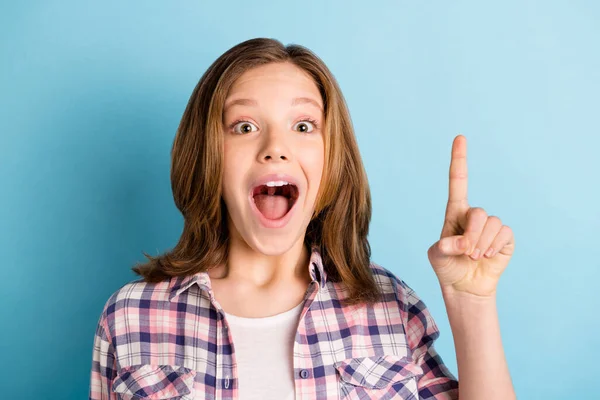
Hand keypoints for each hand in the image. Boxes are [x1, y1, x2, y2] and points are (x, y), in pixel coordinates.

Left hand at [427, 135, 514, 296]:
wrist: (464, 286)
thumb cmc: (447, 267)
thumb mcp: (437, 256)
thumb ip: (444, 247)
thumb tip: (462, 243)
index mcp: (454, 213)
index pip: (458, 182)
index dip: (459, 160)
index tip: (460, 138)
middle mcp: (473, 215)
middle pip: (478, 213)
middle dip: (471, 235)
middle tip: (466, 252)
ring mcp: (490, 225)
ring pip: (491, 224)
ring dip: (481, 245)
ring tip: (474, 257)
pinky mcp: (505, 237)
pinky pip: (503, 234)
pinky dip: (494, 248)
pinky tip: (488, 256)